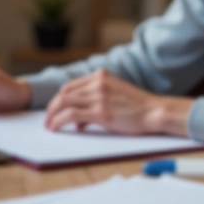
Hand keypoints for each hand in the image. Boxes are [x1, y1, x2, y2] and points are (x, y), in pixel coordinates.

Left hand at [44, 69, 192, 135]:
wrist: (155, 111)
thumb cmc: (138, 108)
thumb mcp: (115, 94)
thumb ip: (96, 100)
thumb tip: (79, 120)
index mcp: (101, 75)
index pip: (71, 85)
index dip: (60, 98)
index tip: (55, 109)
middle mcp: (98, 83)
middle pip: (64, 92)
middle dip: (52, 107)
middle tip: (48, 119)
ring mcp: (99, 96)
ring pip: (64, 102)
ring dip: (52, 115)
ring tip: (49, 125)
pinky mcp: (101, 112)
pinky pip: (71, 115)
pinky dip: (58, 121)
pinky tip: (55, 127)